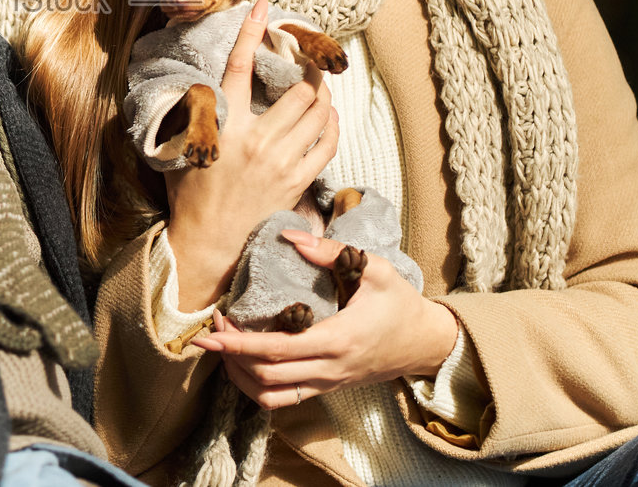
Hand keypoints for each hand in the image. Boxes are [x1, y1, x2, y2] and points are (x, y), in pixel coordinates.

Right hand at [164, 0, 340, 308]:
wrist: (208, 242)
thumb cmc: (191, 194)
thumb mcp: (182, 147)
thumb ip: (192, 115)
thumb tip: (194, 86)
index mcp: (225, 127)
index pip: (240, 68)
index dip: (252, 33)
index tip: (262, 6)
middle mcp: (256, 141)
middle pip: (298, 91)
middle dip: (307, 73)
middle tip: (308, 64)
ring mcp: (281, 162)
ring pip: (318, 114)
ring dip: (323, 96)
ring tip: (319, 89)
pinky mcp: (297, 182)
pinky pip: (328, 144)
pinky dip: (332, 126)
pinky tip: (328, 118)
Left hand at [190, 230, 458, 409]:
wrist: (425, 343)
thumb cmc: (400, 303)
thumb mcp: (375, 269)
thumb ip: (331, 253)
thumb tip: (290, 237)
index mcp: (338, 340)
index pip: (277, 351)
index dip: (239, 344)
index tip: (213, 331)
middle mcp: (329, 369)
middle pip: (266, 377)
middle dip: (231, 357)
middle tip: (212, 330)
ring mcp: (328, 383)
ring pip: (271, 397)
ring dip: (240, 376)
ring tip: (224, 349)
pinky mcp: (327, 388)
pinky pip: (285, 399)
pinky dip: (258, 387)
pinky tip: (246, 365)